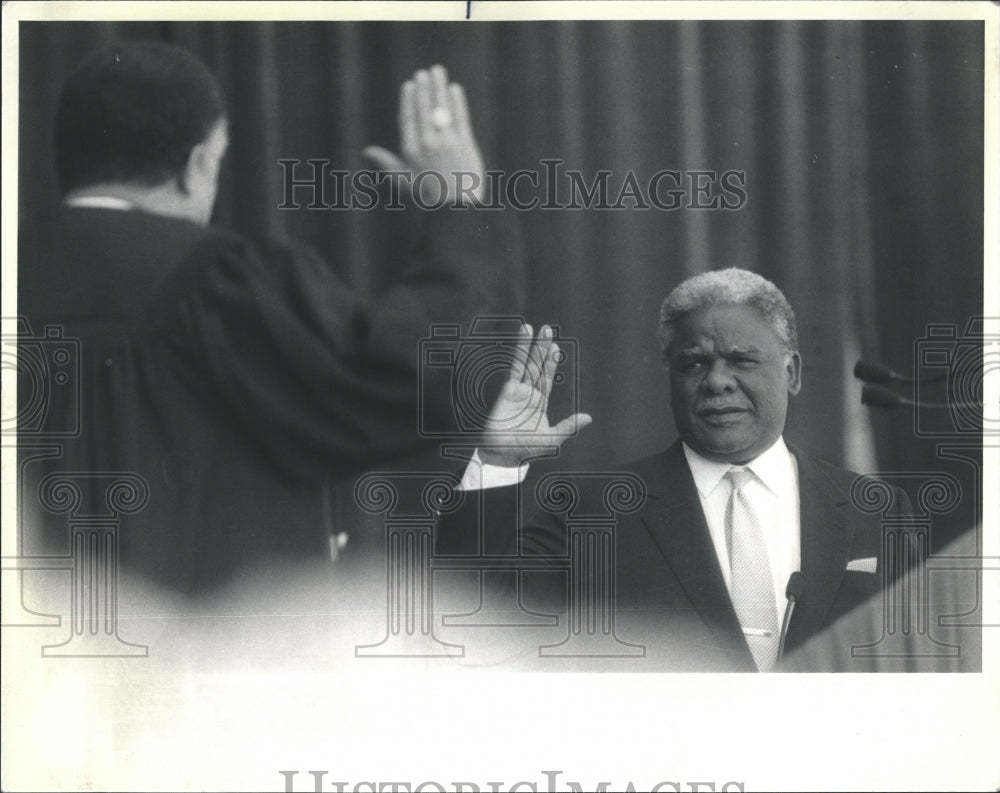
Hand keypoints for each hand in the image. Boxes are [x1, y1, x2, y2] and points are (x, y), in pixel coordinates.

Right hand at [362, 64, 485, 205]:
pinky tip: (454, 89)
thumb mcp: (403, 181)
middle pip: (424, 109)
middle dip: (423, 88)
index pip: (408, 118)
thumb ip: (386, 162)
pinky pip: (460, 118)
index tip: (409, 85)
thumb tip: (367, 150)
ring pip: (441, 109)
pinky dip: (457, 102)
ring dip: (439, 88)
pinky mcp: (465, 145)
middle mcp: (427, 144)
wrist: (455, 209)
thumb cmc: (428, 196)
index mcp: (410, 151)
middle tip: (423, 73)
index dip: (409, 100)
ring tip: (438, 71)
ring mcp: (447, 143)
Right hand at [478, 324, 592, 467]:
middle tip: (547, 329)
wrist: (503, 454)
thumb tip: (588, 418)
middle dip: (542, 348)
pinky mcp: (508, 390)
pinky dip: (518, 352)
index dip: (551, 363)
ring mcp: (517, 391)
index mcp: (539, 403)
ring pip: (526, 363)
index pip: (547, 379)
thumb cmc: (526, 450)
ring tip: (533, 327)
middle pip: (537, 366)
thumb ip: (568, 427)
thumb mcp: (552, 439)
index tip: (555, 348)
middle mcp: (528, 394)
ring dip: (530, 345)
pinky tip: (522, 339)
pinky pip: (514, 367)